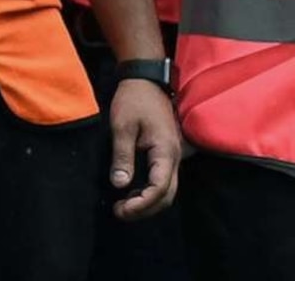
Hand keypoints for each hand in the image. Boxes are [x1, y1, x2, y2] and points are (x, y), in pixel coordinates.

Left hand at [108, 77, 183, 218]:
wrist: (145, 80)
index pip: (159, 188)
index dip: (142, 204)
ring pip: (167, 189)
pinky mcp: (167, 153)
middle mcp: (174, 157)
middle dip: (145, 209)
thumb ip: (122, 156)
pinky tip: (132, 192)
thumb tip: (120, 184)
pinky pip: (163, 179)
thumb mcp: (122, 127)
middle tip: (119, 213)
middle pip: (167, 195)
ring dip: (147, 202)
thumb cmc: (133, 100)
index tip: (122, 209)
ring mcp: (173, 156)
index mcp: (166, 151)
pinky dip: (150, 191)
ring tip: (123, 206)